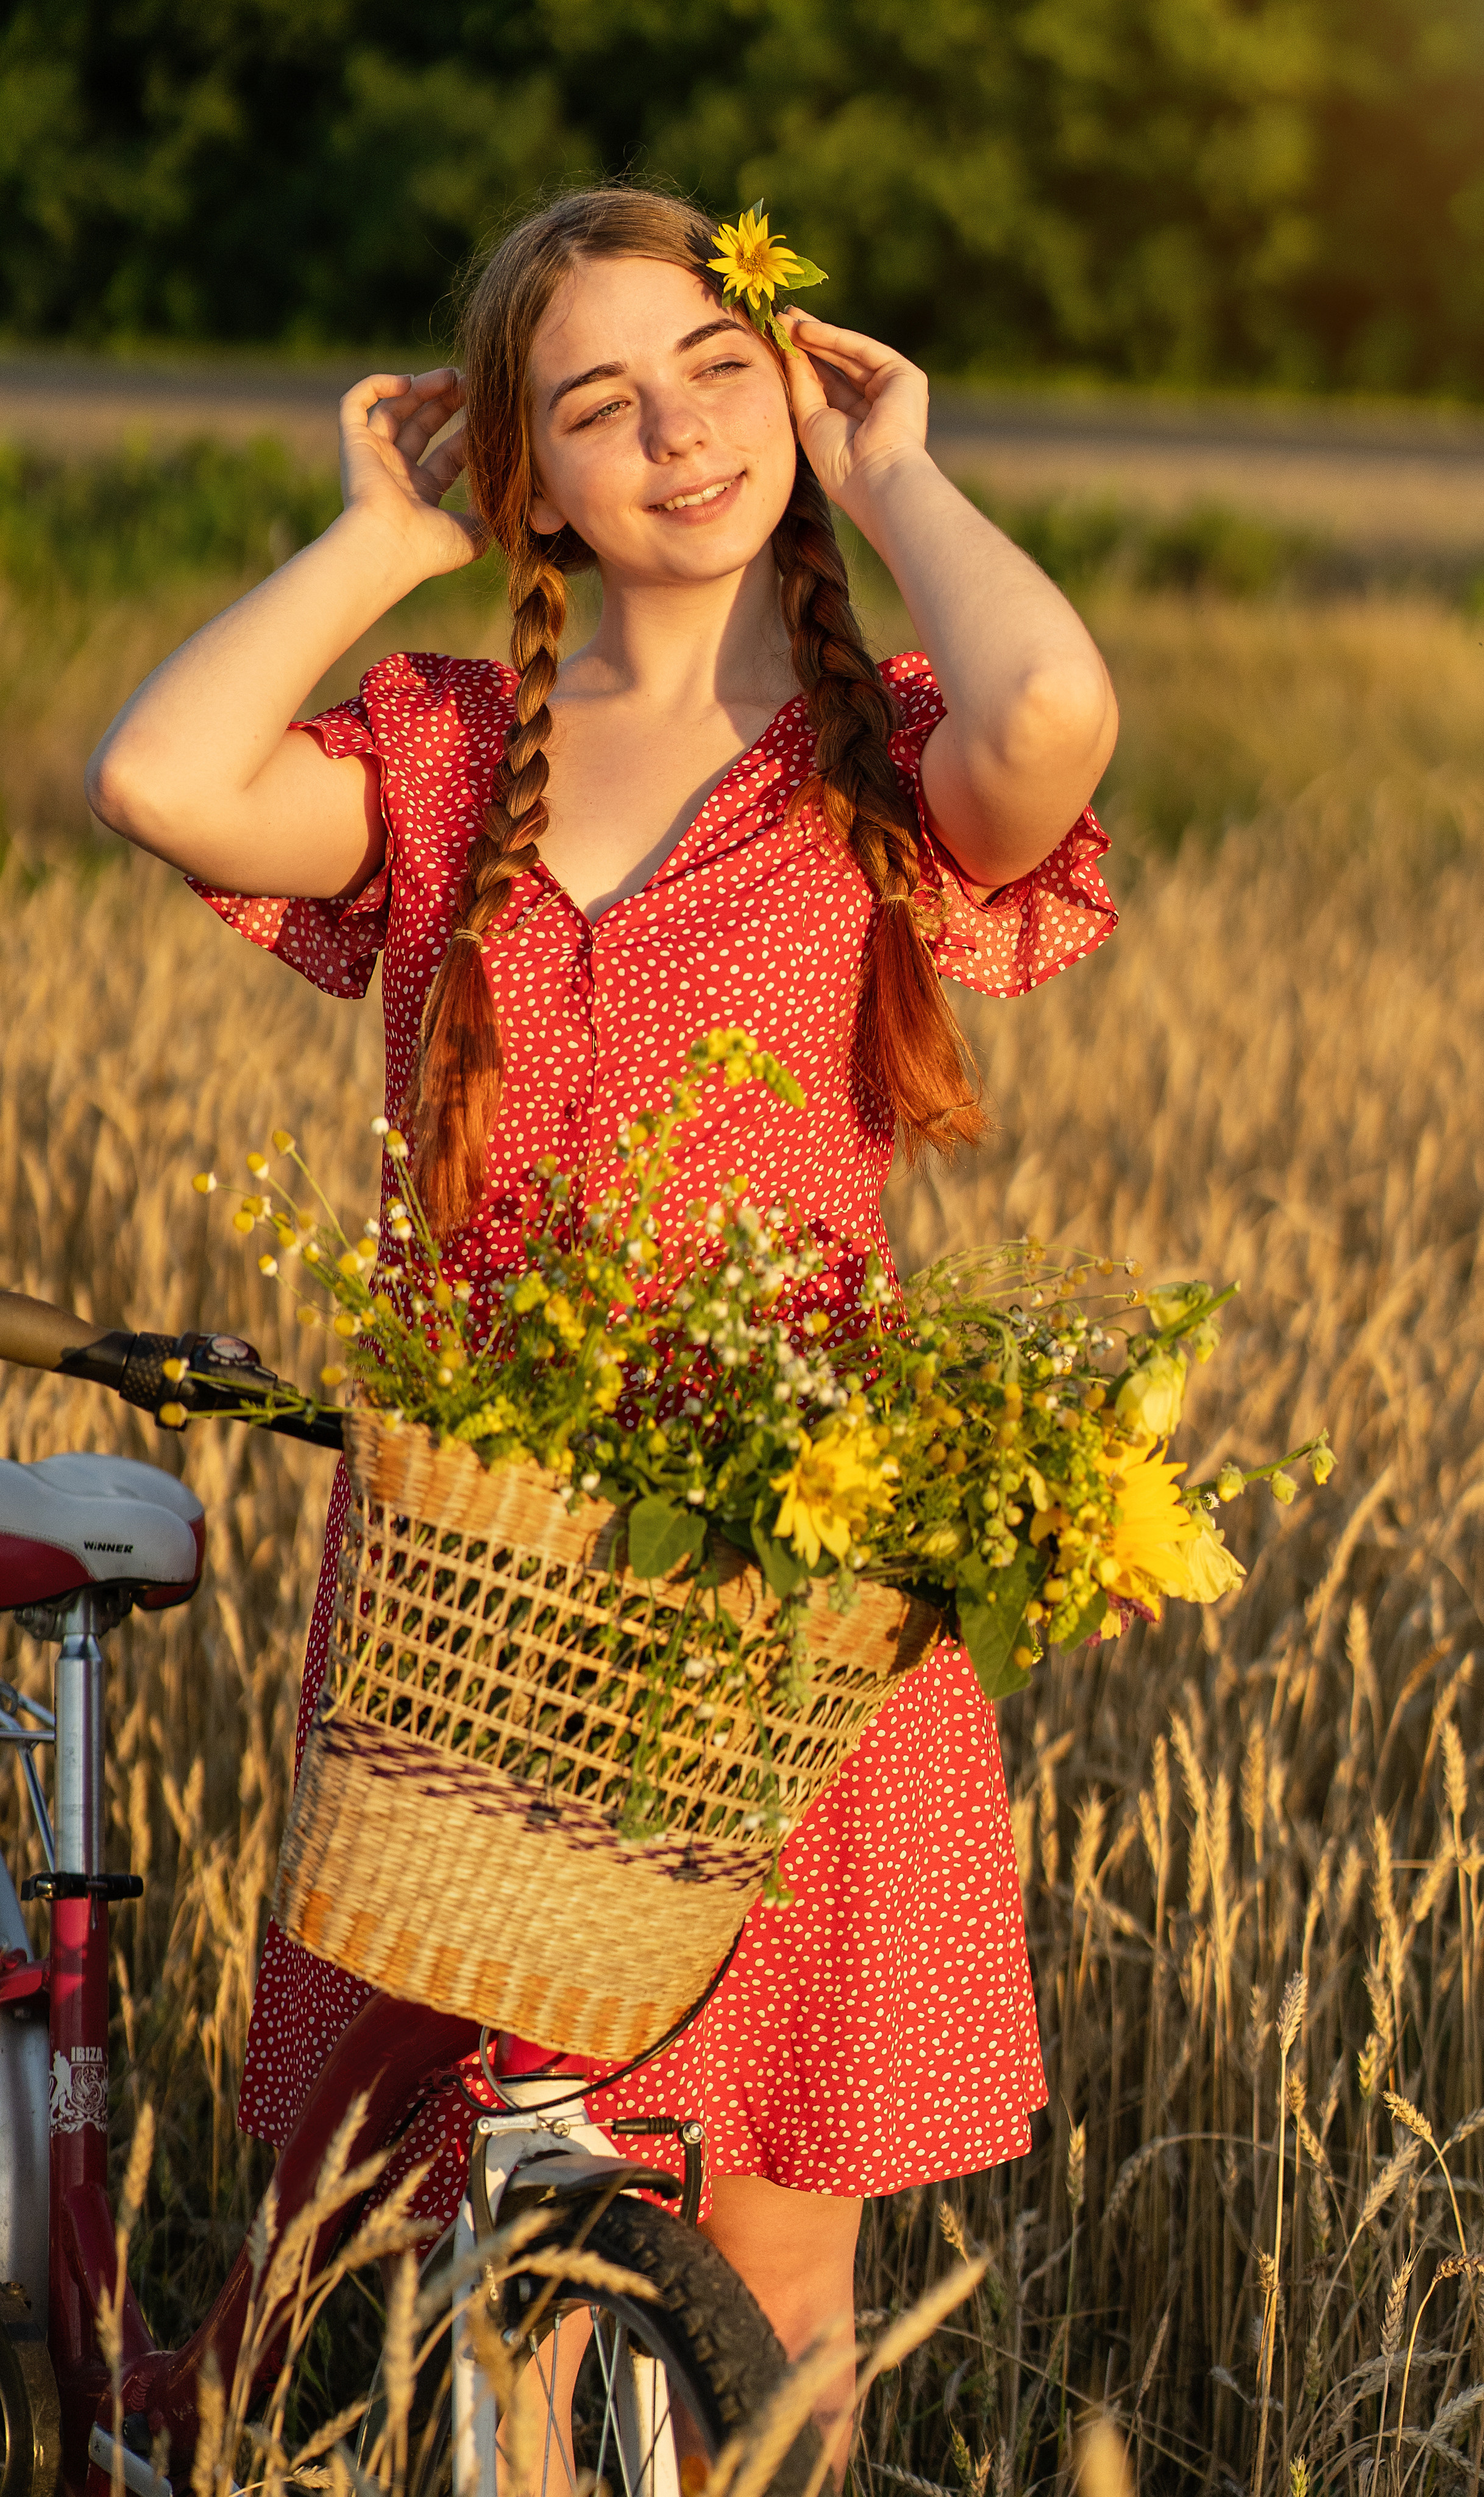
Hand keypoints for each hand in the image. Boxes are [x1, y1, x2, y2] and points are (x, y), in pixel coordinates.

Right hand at [338, 369, 487, 576]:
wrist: (386, 549)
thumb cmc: (428, 549)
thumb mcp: (473, 534)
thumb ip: (491, 512)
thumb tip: (508, 493)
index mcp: (423, 495)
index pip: (449, 454)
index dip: (468, 432)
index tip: (487, 412)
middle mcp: (396, 475)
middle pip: (423, 427)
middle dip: (447, 403)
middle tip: (469, 382)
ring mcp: (373, 458)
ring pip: (394, 410)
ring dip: (421, 389)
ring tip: (449, 376)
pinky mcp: (353, 444)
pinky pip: (355, 404)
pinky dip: (377, 386)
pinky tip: (407, 382)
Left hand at [776, 311, 930, 516]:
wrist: (874, 477)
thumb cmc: (839, 462)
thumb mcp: (810, 417)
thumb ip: (801, 381)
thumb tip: (787, 346)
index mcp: (855, 423)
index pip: (826, 383)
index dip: (803, 360)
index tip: (777, 340)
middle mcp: (876, 405)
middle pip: (837, 364)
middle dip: (810, 341)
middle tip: (781, 319)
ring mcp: (893, 390)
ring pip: (850, 353)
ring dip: (818, 334)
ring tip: (788, 319)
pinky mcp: (905, 377)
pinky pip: (865, 350)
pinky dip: (836, 337)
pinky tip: (807, 329)